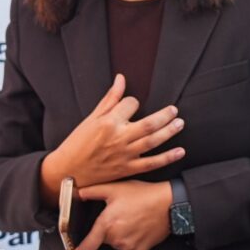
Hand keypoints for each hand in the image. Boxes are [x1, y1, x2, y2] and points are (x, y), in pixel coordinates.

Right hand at [43, 74, 182, 198]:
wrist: (69, 171)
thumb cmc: (78, 143)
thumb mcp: (91, 118)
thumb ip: (110, 99)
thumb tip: (121, 78)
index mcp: (108, 122)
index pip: (131, 105)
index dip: (134, 102)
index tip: (134, 105)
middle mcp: (118, 138)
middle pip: (149, 124)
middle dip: (165, 115)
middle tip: (174, 110)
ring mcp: (124, 155)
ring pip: (153, 141)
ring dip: (169, 132)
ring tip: (180, 123)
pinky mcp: (127, 169)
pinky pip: (151, 163)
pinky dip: (167, 157)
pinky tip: (180, 151)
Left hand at [58, 179, 173, 249]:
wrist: (170, 204)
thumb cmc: (144, 195)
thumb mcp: (115, 188)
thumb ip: (92, 191)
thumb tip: (78, 193)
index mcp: (107, 225)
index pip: (85, 248)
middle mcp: (117, 239)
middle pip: (103, 238)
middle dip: (107, 228)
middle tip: (120, 213)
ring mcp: (129, 246)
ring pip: (116, 242)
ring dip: (119, 232)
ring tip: (132, 217)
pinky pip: (128, 246)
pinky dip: (130, 237)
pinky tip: (138, 225)